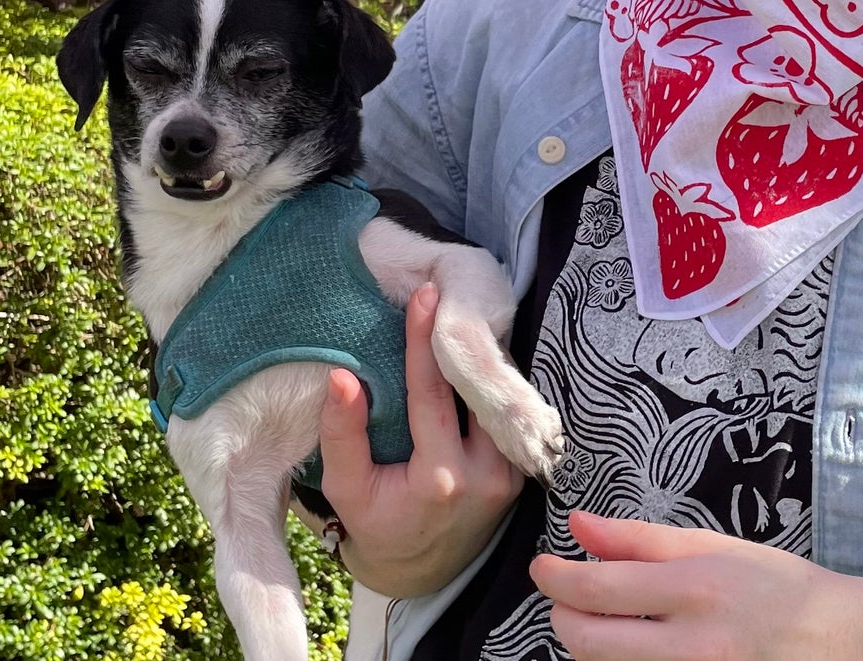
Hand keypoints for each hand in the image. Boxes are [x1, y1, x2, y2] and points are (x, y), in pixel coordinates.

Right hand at [316, 284, 525, 596]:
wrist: (422, 568)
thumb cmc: (377, 523)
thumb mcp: (346, 488)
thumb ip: (343, 434)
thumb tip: (342, 376)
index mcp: (440, 480)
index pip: (434, 395)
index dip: (425, 343)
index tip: (425, 297)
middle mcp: (486, 474)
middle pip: (476, 390)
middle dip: (462, 341)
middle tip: (449, 294)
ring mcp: (510, 473)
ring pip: (497, 398)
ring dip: (479, 359)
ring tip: (460, 317)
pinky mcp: (520, 469)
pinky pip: (505, 413)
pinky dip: (488, 384)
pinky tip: (472, 354)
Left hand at [529, 510, 862, 660]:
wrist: (842, 641)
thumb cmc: (774, 584)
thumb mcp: (711, 546)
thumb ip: (639, 540)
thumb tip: (576, 525)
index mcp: (697, 589)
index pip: (600, 589)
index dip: (556, 578)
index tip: (543, 566)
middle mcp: (696, 647)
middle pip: (591, 644)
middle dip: (563, 616)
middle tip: (565, 595)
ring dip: (589, 644)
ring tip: (604, 618)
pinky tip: (632, 646)